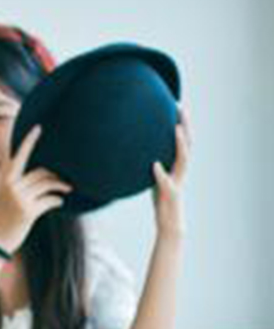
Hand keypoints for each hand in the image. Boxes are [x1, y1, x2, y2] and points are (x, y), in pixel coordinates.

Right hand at [0, 125, 71, 253]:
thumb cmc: (5, 216)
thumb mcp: (9, 196)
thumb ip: (23, 184)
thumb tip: (48, 175)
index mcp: (7, 180)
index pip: (20, 156)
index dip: (30, 141)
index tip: (39, 128)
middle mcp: (12, 186)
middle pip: (41, 172)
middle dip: (55, 175)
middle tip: (66, 180)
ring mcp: (19, 198)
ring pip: (47, 184)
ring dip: (60, 187)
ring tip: (66, 189)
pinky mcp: (28, 211)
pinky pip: (50, 200)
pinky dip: (57, 201)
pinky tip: (59, 202)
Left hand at [152, 107, 190, 239]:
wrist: (169, 224)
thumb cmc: (162, 200)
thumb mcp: (156, 178)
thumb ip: (153, 165)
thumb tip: (141, 151)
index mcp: (177, 166)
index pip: (182, 141)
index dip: (182, 123)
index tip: (177, 104)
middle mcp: (180, 171)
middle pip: (187, 144)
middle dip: (185, 125)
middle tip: (182, 107)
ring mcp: (177, 182)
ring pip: (183, 160)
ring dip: (180, 144)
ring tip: (176, 129)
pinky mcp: (170, 195)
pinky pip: (165, 183)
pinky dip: (160, 173)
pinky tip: (154, 165)